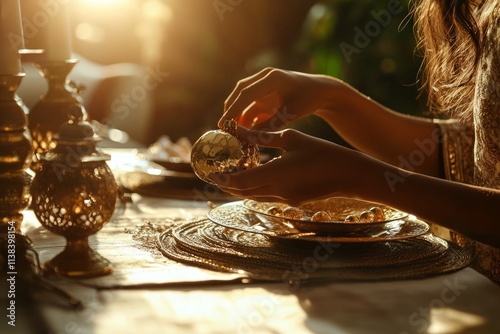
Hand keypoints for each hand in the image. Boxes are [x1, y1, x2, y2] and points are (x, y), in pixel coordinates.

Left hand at [210, 127, 377, 205]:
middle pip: (243, 192)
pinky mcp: (292, 201)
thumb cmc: (322, 152)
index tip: (210, 174)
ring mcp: (285, 199)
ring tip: (230, 175)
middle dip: (227, 185)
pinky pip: (266, 197)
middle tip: (216, 174)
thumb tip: (240, 130)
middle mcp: (277, 191)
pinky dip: (255, 189)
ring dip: (240, 188)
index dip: (223, 180)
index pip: (240, 181)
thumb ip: (264, 136)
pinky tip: (253, 177)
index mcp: (276, 173)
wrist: (348, 175)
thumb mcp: (292, 138)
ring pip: (254, 196)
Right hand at [219, 67, 346, 130]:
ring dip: (237, 116)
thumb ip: (272, 124)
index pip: (246, 93)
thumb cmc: (309, 99)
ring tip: (232, 133)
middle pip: (240, 93)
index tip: (224, 123)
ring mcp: (262, 85)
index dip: (234, 109)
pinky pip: (250, 106)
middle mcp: (264, 78)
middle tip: (223, 128)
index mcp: (272, 78)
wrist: (320, 91)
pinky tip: (243, 132)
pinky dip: (245, 118)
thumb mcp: (292, 113)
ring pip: (243, 100)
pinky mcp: (263, 94)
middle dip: (230, 111)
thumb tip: (252, 138)